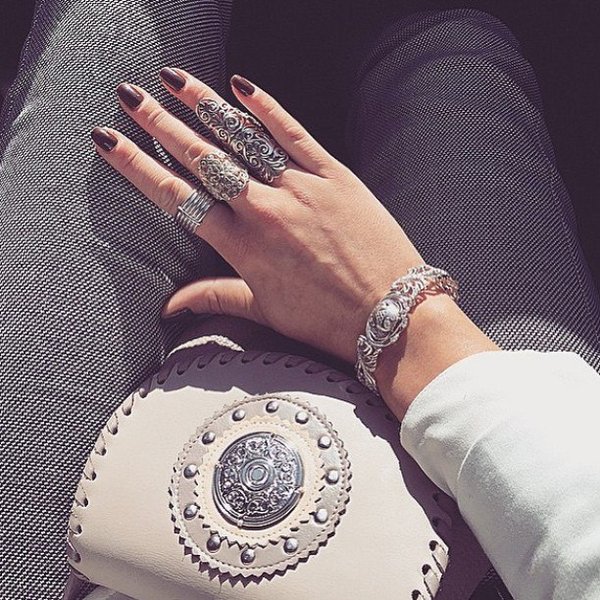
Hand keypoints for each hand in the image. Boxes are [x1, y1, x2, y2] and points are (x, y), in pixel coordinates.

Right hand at [92, 70, 424, 363]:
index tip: (112, 142)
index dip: (139, 167)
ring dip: (205, 105)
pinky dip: (268, 109)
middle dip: (161, 124)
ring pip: (243, 138)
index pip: (178, 198)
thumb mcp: (266, 312)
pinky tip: (242, 87)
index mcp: (243, 248)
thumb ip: (215, 298)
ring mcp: (301, 189)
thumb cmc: (329, 320)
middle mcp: (265, 211)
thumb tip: (171, 308)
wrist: (392, 315)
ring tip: (174, 80)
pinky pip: (295, 134)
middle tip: (131, 97)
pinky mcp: (336, 177)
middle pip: (202, 159)